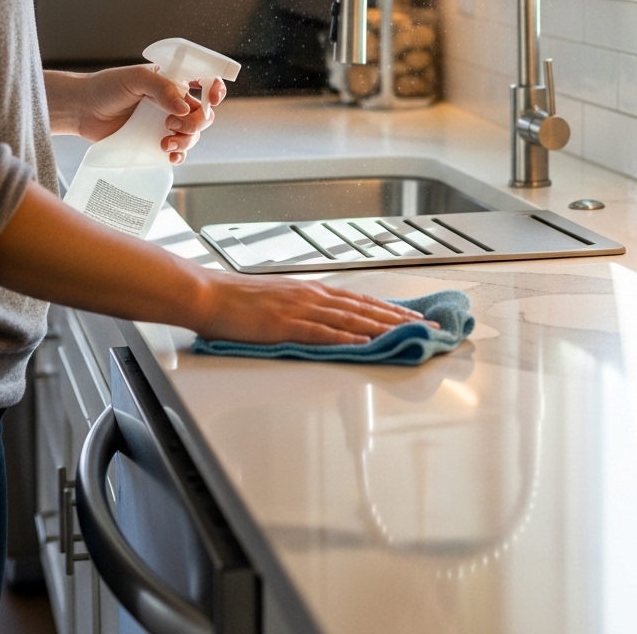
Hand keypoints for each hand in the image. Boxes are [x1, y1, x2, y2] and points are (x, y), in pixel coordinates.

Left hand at [46, 66, 225, 163]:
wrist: (81, 109)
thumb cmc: (106, 87)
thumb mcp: (136, 78)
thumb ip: (163, 89)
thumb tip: (185, 109)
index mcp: (173, 83)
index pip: (206, 82)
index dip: (216, 90)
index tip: (212, 99)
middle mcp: (173, 104)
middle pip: (203, 115)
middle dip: (195, 123)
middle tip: (170, 124)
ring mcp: (165, 124)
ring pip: (193, 136)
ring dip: (185, 141)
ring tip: (163, 143)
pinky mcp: (154, 142)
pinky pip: (178, 152)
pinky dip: (179, 156)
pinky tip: (169, 156)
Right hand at [199, 272, 437, 344]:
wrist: (208, 295)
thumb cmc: (239, 299)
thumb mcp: (281, 299)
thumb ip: (305, 308)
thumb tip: (327, 318)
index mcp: (313, 291)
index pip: (361, 301)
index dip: (390, 309)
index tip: (415, 316)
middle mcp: (313, 296)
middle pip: (365, 309)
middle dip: (399, 318)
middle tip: (427, 325)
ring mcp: (301, 310)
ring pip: (351, 319)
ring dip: (382, 327)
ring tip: (408, 334)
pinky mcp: (285, 325)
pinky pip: (320, 333)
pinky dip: (344, 339)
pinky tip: (362, 344)